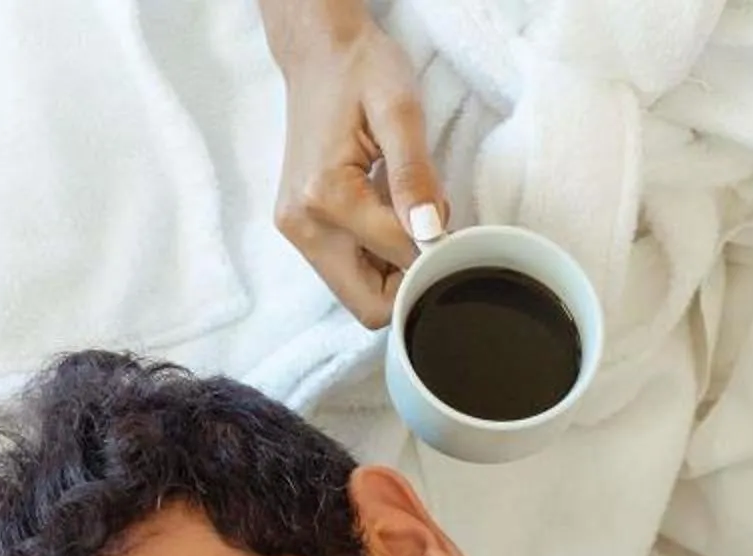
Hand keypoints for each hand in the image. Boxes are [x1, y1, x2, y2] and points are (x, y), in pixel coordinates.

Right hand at [261, 0, 445, 324]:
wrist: (318, 54)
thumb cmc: (361, 71)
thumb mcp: (400, 110)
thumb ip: (415, 174)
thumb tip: (431, 232)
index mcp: (324, 197)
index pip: (397, 260)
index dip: (436, 252)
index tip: (455, 225)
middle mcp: (302, 226)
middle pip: (368, 304)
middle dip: (410, 283)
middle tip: (432, 235)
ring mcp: (297, 233)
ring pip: (358, 296)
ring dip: (394, 273)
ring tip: (409, 218)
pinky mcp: (301, 232)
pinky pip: (347, 275)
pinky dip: (377, 262)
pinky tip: (389, 220)